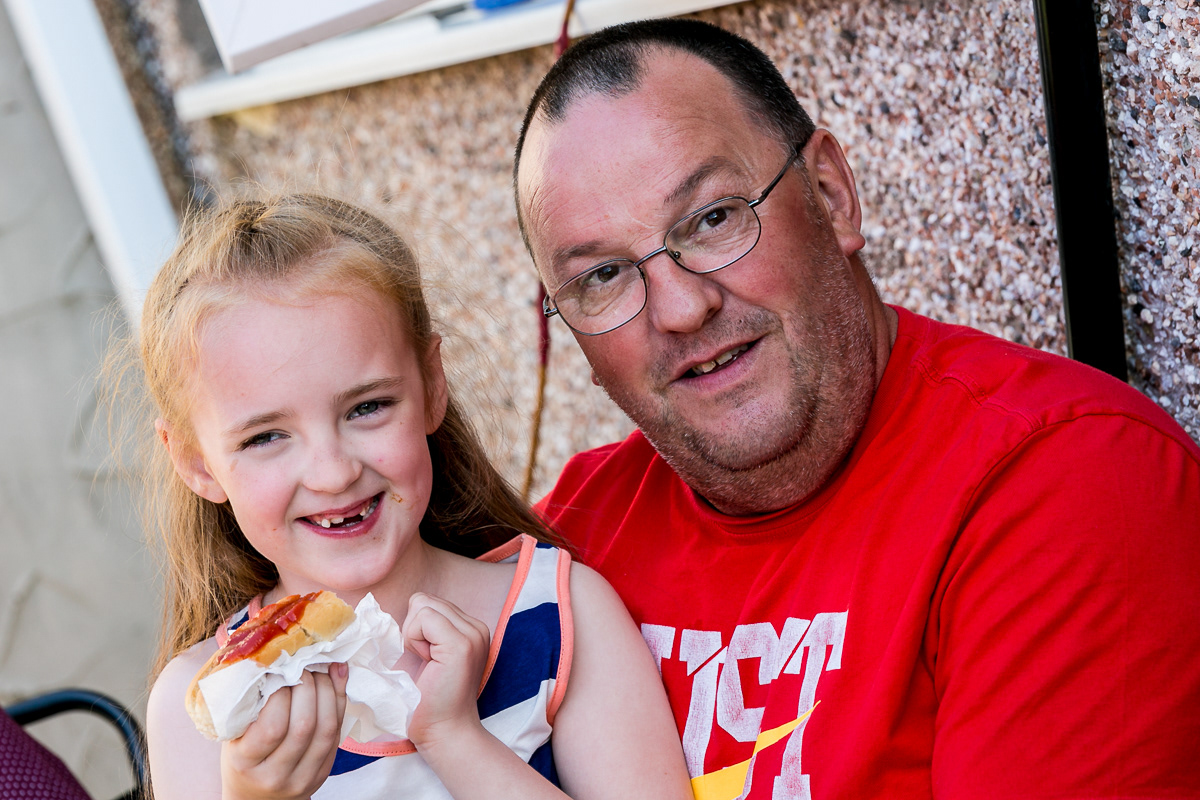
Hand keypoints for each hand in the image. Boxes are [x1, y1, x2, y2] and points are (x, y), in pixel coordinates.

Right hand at [220, 663, 347, 799]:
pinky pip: (337, 735)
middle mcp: (275, 776)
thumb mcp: (232, 734)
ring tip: (322, 668)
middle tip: (304, 663)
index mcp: (245, 763)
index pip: (273, 726)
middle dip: (309, 686)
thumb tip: (270, 656)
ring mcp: (302, 778)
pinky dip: (339, 703)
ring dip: (329, 691)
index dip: (283, 692)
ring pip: (326, 730)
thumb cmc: (240, 757)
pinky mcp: (322, 773)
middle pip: (304, 726)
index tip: (282, 669)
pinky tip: (336, 680)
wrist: (255, 797)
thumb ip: (248, 703)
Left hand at [401, 592, 490, 749]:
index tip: (425, 659)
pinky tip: (427, 663)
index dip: (416, 629)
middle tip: (426, 662)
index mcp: (470, 628)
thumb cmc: (426, 701)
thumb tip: (387, 610)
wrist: (443, 732)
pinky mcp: (461, 644)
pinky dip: (414, 638)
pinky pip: (424, 617)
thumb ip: (423, 629)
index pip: (429, 602)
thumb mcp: (427, 655)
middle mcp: (476, 627)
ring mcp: (472, 634)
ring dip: (414, 634)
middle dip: (414, 629)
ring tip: (428, 663)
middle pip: (424, 600)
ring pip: (423, 605)